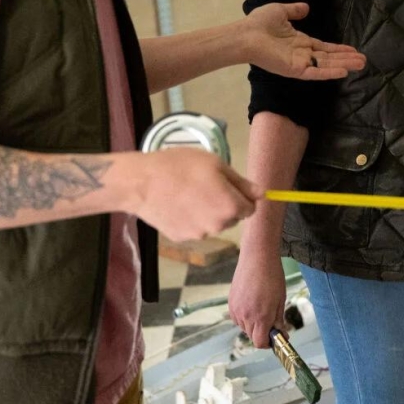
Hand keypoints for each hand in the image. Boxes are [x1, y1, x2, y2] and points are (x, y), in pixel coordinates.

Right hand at [124, 150, 263, 242]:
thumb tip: (262, 194)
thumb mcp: (215, 164)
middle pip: (232, 218)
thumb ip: (241, 182)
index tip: (228, 186)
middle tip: (205, 186)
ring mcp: (199, 235)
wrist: (142, 183)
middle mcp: (218, 226)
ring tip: (188, 193)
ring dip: (208, 212)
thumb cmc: (180, 166)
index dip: (242, 196)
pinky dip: (191, 219)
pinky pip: (195, 228)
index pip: (250, 209)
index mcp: (230, 206)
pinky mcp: (182, 239)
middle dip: (224, 205)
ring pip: (213, 224)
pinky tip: (177, 204)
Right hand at [228, 246, 288, 348]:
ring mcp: (236, 309)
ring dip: (253, 325)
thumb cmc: (273, 276)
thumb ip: (278, 320)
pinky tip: (251, 304)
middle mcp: (245, 316)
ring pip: (244, 327)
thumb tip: (280, 334)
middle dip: (262, 333)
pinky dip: (244, 317)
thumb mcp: (280, 300)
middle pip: (252, 336)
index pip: (260, 342)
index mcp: (261, 316)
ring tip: (261, 309)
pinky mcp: (230, 302)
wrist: (257, 257)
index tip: (275, 338)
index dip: (268, 343)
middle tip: (271, 322)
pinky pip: (237, 318)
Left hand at [241, 3, 365, 79]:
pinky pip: (315, 72)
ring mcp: (299, 63)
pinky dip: (329, 73)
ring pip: (326, 65)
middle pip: (329, 58)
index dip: (339, 49)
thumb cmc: (260, 23)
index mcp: (299, 42)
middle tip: (364, 60)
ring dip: (343, 65)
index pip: (323, 47)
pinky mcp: (295, 69)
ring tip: (360, 65)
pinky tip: (343, 72)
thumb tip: (306, 7)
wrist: (246, 35)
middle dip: (346, 59)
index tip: (354, 50)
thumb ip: (294, 10)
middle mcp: (302, 54)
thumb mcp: (280, 11)